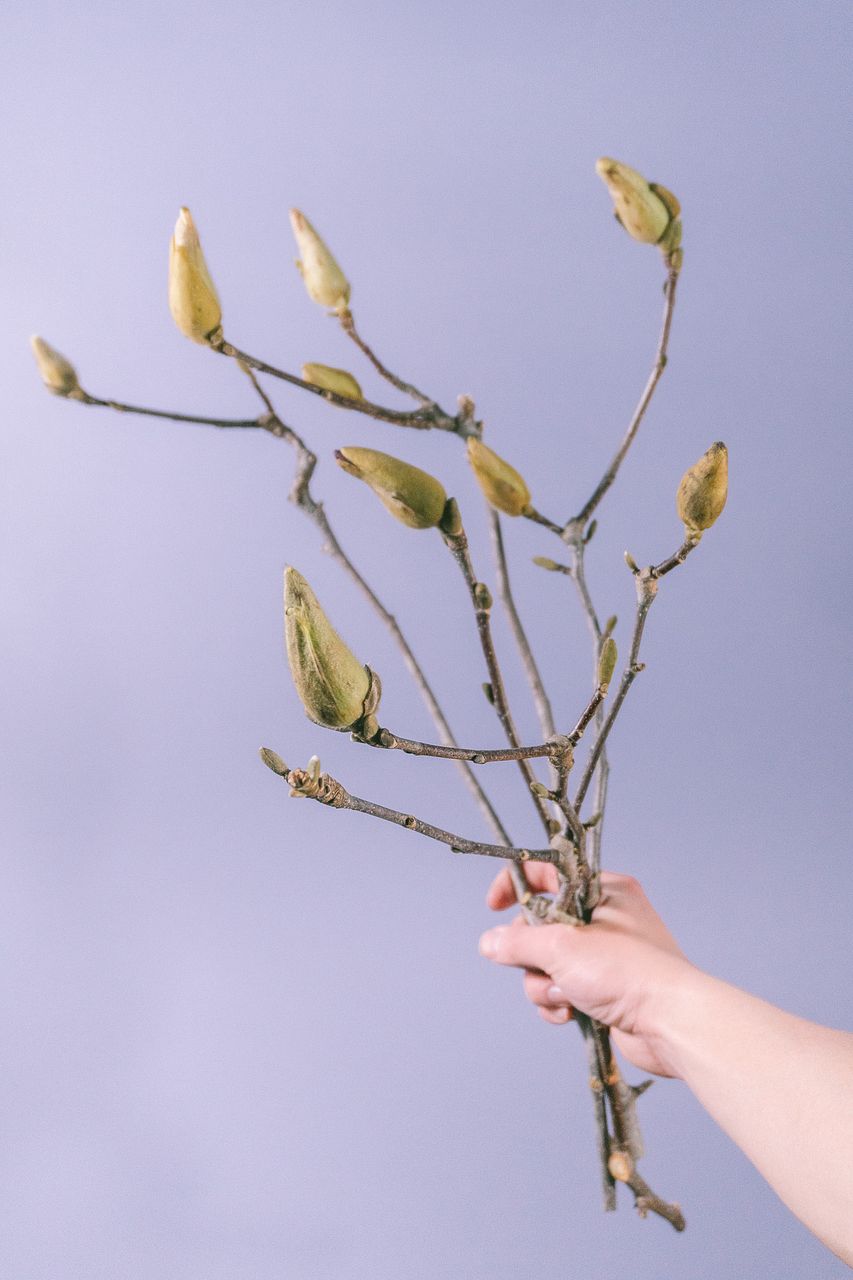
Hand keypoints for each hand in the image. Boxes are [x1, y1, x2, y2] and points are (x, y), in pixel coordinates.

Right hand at [480, 864, 692, 1076]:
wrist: (670, 1022)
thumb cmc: (628, 971)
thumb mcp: (562, 947)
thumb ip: (518, 942)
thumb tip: (489, 943)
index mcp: (602, 890)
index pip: (546, 874)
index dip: (515, 887)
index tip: (493, 906)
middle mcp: (604, 918)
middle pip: (539, 927)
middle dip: (532, 954)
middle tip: (542, 964)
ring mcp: (604, 955)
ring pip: (545, 963)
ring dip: (545, 984)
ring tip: (565, 994)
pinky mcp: (603, 989)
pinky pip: (560, 989)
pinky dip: (558, 1002)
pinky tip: (571, 1012)